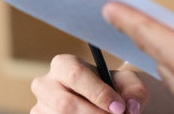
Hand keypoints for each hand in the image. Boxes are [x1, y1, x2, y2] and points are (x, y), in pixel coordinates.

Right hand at [31, 54, 147, 113]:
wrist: (100, 99)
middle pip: (65, 103)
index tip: (119, 108)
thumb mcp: (127, 82)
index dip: (99, 94)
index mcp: (63, 64)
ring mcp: (39, 106)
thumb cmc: (112, 86)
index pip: (76, 76)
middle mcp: (45, 84)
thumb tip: (131, 107)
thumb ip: (134, 91)